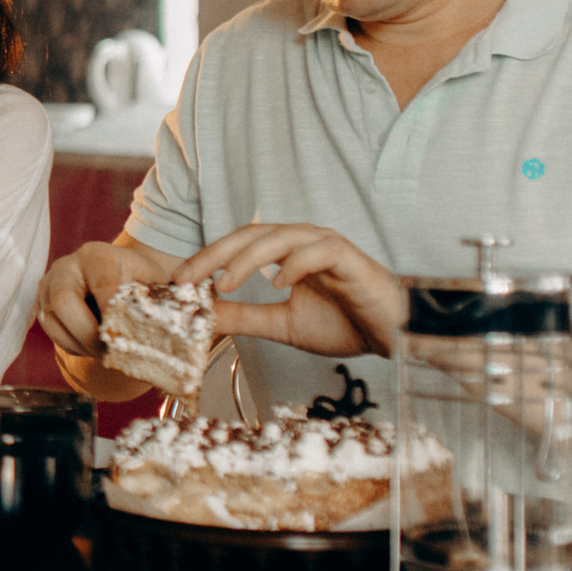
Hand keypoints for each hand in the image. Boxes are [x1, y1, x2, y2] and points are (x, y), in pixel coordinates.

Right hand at [37, 239, 177, 357]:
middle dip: (87, 333)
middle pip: (64, 301)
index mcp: (97, 255)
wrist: (120, 276)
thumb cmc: (141, 282)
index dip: (113, 316)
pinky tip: (92, 346)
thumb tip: (199, 312)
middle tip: (109, 352)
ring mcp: (49, 284)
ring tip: (104, 353)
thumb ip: (171, 296)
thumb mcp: (158, 283)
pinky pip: (51, 331)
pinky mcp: (42, 303)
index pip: (101, 286)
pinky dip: (72, 345)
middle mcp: (67, 266)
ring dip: (78, 343)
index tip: (127, 339)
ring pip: (52, 321)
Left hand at [175, 223, 405, 358]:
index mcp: (286, 254)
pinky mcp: (350, 258)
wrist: (393, 336)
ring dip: (248, 258)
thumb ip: (246, 317)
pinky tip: (278, 283)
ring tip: (226, 282)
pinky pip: (319, 250)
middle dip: (216, 253)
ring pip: (280, 237)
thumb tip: (204, 317)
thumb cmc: (345, 325)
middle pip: (252, 235)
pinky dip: (296, 264)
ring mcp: (326, 246)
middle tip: (188, 276)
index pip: (238, 246)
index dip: (207, 259)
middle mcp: (303, 243)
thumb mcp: (282, 325)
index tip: (178, 280)